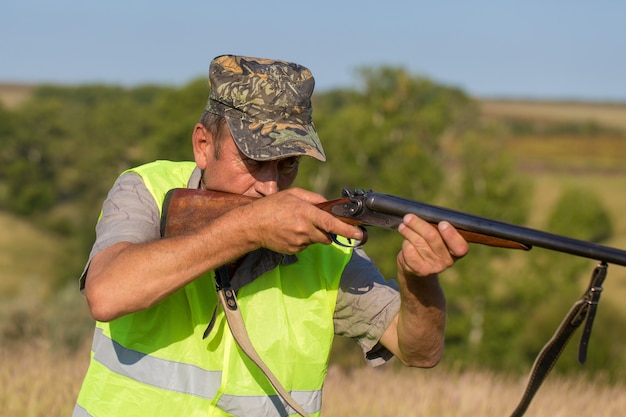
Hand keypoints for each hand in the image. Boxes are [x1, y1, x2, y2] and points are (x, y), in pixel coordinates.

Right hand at [239, 188, 363, 253]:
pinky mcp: (294, 250)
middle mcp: (305, 229)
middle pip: (327, 236)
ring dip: (313, 234)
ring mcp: (299, 242)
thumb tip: (328, 204)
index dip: (348, 230)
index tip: (359, 234)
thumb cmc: (271, 206)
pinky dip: (303, 239)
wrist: (252, 225)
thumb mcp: (293, 194)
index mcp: (306, 213)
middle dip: (327, 231)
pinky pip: (306, 245)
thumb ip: (314, 198)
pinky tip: (290, 231)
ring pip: (317, 240)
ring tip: (296, 224)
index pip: (332, 224)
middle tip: (316, 222)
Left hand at [396, 214, 468, 277]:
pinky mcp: (421, 270)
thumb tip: (425, 215)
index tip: (442, 224)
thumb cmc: (429, 244)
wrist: (417, 265)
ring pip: (418, 242)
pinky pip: (410, 250)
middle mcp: (448, 260)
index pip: (460, 246)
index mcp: (457, 250)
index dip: (451, 235)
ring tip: (403, 226)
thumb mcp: (437, 235)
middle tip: (408, 217)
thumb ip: (437, 227)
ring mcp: (435, 267)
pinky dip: (405, 243)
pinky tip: (406, 241)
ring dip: (408, 231)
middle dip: (418, 224)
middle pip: (432, 237)